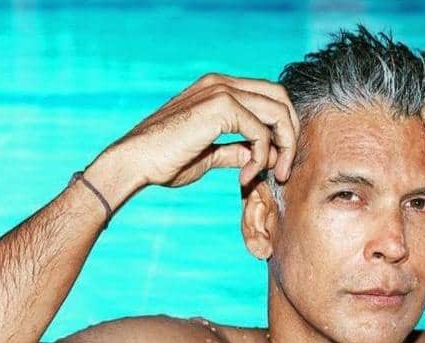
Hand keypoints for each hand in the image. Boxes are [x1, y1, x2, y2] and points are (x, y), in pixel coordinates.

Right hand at [84, 73, 299, 208]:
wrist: (135, 162)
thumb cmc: (165, 161)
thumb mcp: (210, 154)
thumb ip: (236, 150)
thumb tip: (262, 156)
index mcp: (218, 88)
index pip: (268, 97)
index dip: (281, 128)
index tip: (277, 163)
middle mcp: (222, 83)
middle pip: (281, 98)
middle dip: (290, 134)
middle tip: (285, 170)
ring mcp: (222, 90)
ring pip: (278, 112)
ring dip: (285, 147)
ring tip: (274, 175)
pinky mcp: (220, 107)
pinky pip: (260, 132)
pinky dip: (261, 159)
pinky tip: (244, 178)